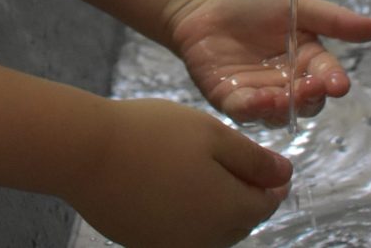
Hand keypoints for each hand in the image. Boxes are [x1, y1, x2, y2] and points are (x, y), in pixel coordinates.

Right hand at [65, 99, 291, 247]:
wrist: (85, 153)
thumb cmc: (151, 135)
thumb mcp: (213, 134)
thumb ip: (254, 159)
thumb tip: (285, 176)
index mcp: (231, 212)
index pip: (267, 202)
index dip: (271, 180)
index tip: (269, 162)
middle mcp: (206, 241)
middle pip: (240, 221)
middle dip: (243, 194)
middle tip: (232, 163)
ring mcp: (173, 247)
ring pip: (209, 230)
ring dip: (213, 207)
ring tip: (198, 171)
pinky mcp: (144, 245)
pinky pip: (177, 234)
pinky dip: (182, 215)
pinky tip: (168, 186)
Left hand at [168, 0, 370, 125]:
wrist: (204, 2)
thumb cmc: (251, 1)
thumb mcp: (295, 5)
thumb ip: (332, 19)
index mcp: (306, 60)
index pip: (327, 76)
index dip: (334, 81)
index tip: (340, 84)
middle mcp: (286, 82)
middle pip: (305, 101)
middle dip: (309, 98)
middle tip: (311, 89)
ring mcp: (258, 93)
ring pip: (277, 112)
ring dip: (283, 108)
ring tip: (284, 97)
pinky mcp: (229, 98)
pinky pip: (244, 111)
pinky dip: (253, 108)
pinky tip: (259, 99)